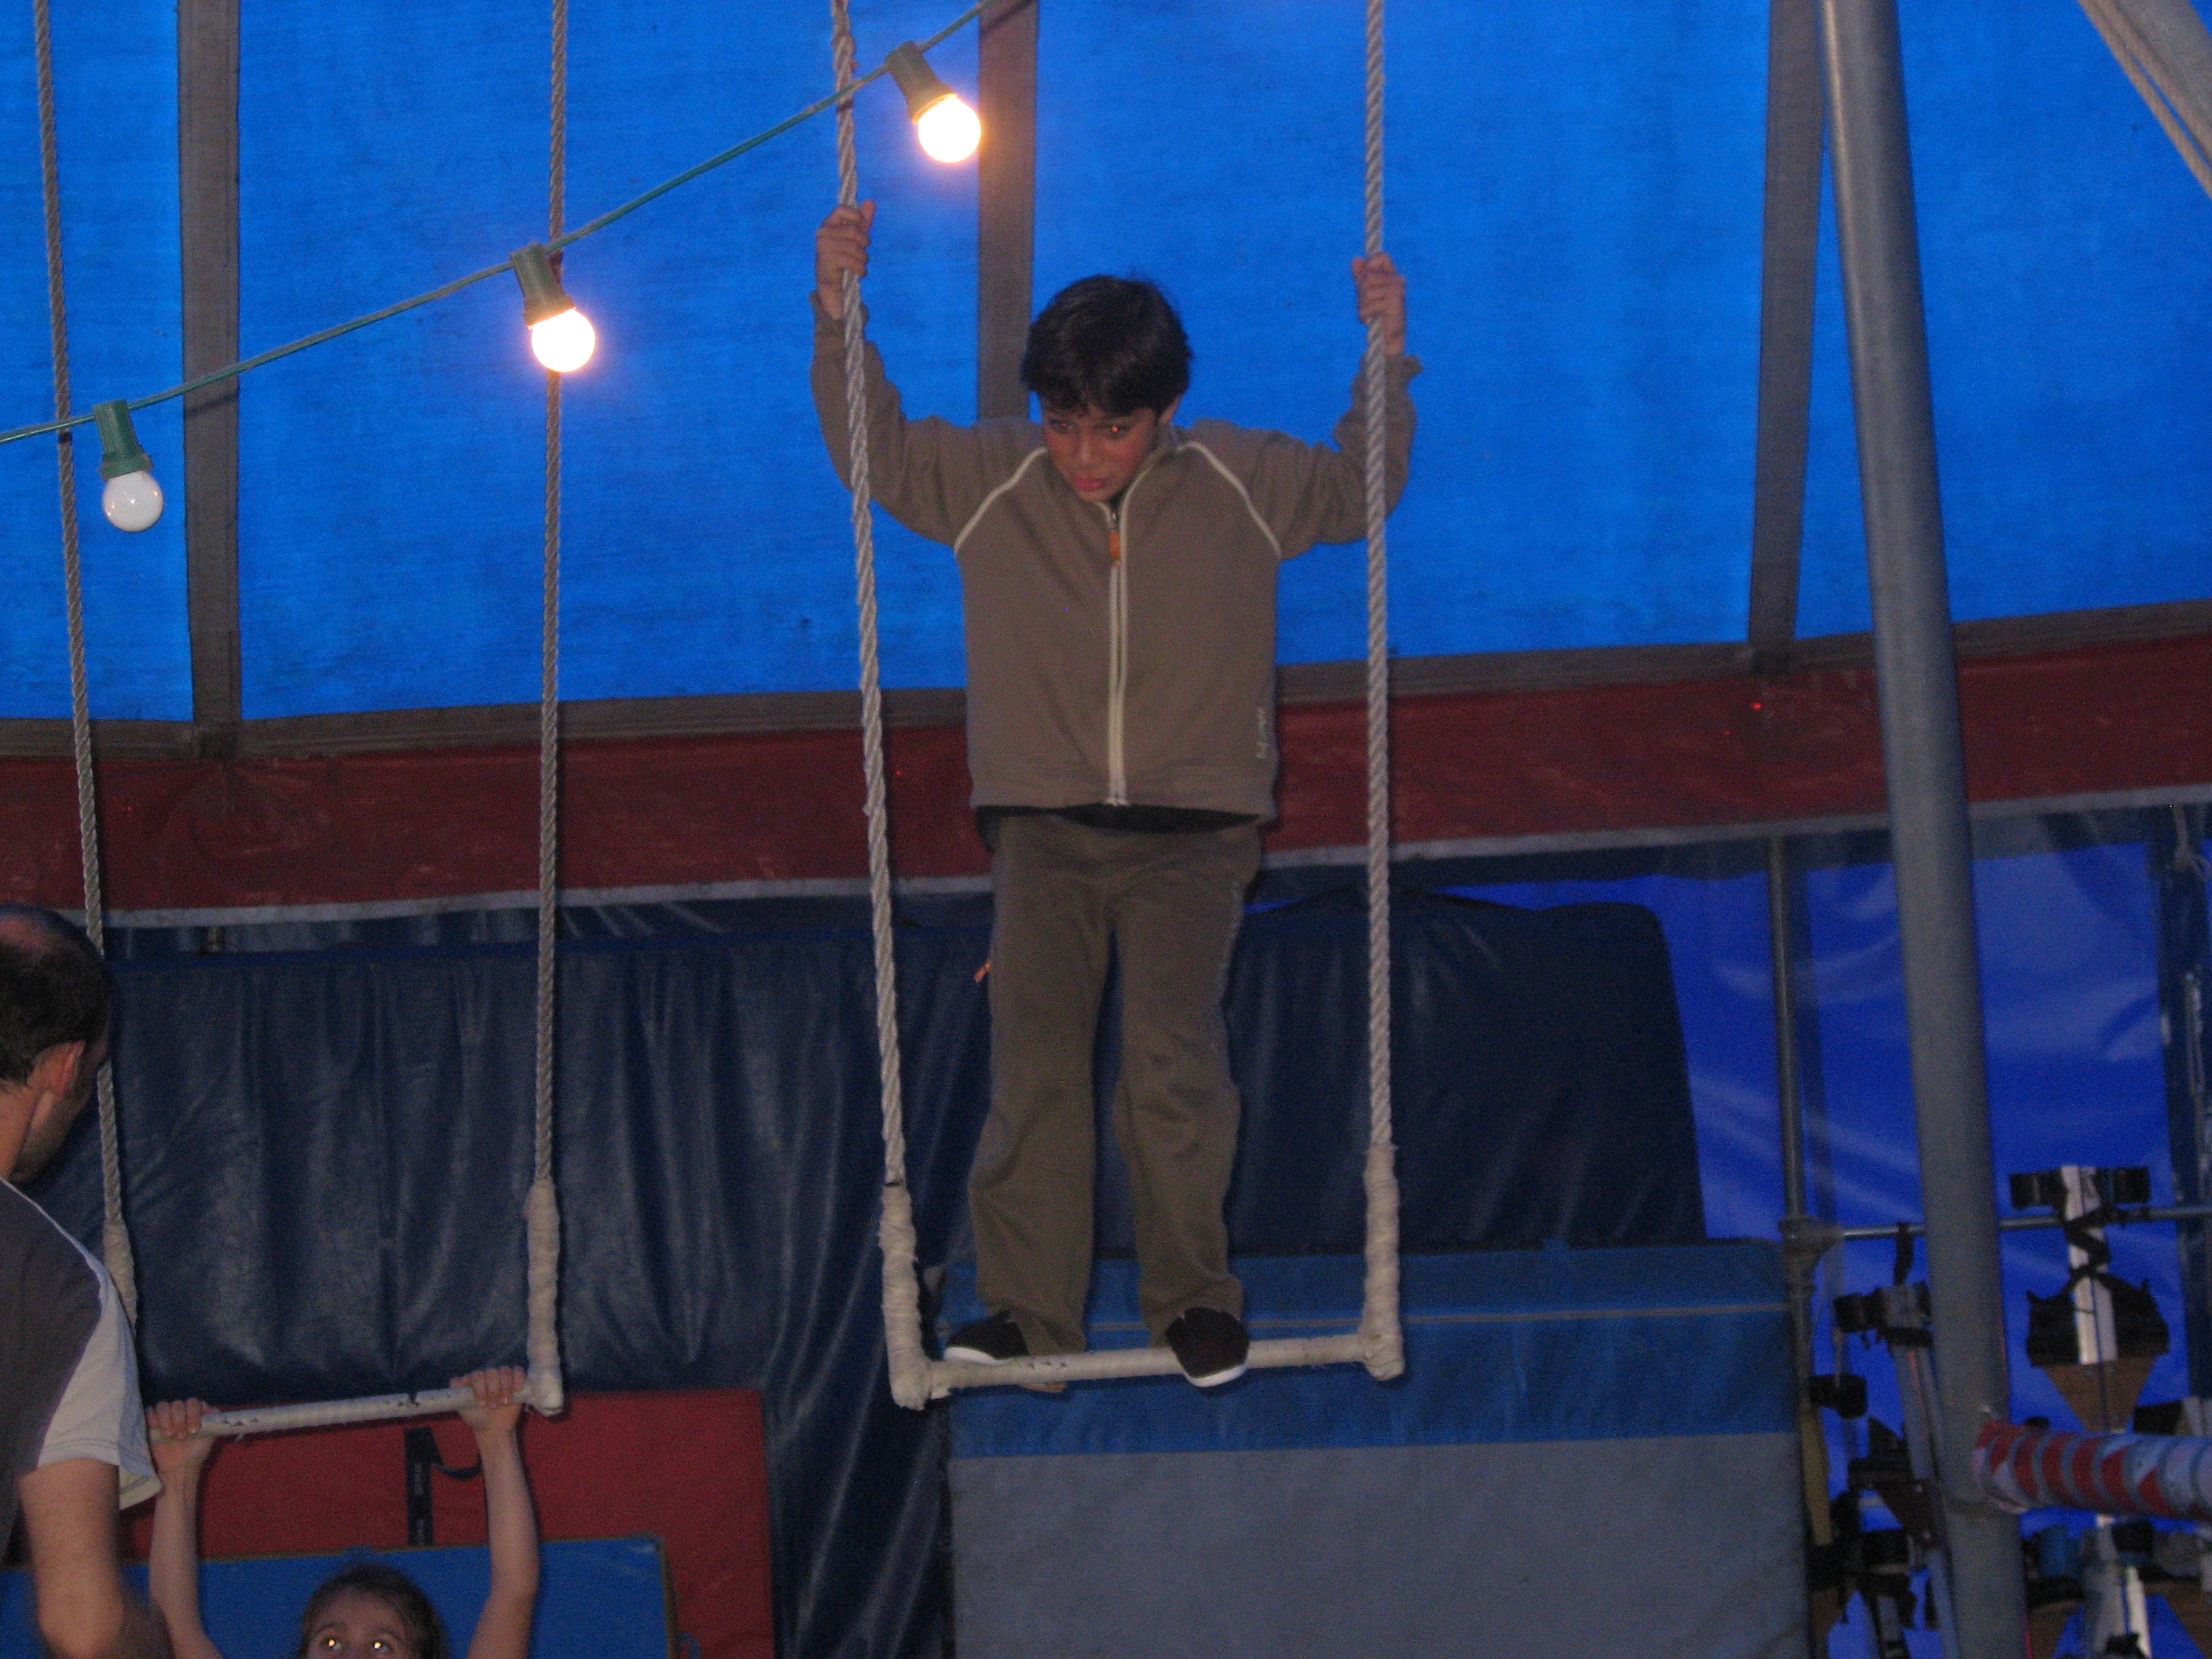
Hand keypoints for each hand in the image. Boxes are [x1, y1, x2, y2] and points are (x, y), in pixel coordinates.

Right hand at [146, 1400, 214, 1478]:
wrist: (181, 1466)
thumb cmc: (197, 1450)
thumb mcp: (210, 1437)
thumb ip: (213, 1422)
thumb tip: (214, 1409)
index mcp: (195, 1411)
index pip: (193, 1402)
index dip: (193, 1415)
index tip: (194, 1431)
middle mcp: (181, 1410)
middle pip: (177, 1404)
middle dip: (179, 1420)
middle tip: (181, 1437)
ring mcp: (166, 1415)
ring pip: (163, 1406)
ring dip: (166, 1419)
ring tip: (169, 1435)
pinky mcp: (152, 1423)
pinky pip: (149, 1412)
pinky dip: (152, 1417)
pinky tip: (155, 1427)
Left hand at [454, 1367, 527, 1440]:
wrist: (493, 1427)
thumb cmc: (477, 1417)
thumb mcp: (462, 1407)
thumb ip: (457, 1394)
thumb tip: (456, 1381)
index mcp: (475, 1379)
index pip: (477, 1375)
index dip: (479, 1387)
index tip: (481, 1403)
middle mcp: (488, 1375)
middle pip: (491, 1372)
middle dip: (493, 1390)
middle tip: (493, 1405)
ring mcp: (502, 1376)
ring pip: (505, 1371)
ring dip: (505, 1387)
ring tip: (504, 1402)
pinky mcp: (517, 1379)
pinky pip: (519, 1371)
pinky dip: (518, 1379)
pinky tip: (516, 1390)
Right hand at [816, 202, 875, 318]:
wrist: (833, 286)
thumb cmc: (844, 259)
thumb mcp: (856, 239)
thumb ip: (863, 222)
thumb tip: (871, 202)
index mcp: (828, 224)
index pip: (842, 209)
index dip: (857, 218)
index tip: (862, 229)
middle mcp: (823, 233)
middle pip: (854, 231)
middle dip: (864, 244)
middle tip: (862, 254)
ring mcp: (823, 246)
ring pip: (855, 248)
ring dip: (863, 259)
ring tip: (860, 265)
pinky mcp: (826, 261)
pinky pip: (852, 260)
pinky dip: (860, 269)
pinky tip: (859, 273)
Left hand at [1352, 250, 1406, 356]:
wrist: (1389, 338)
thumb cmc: (1377, 315)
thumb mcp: (1365, 293)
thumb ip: (1361, 276)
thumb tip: (1356, 259)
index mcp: (1392, 275)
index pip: (1381, 257)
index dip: (1369, 265)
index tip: (1364, 279)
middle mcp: (1398, 280)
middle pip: (1368, 277)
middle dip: (1360, 292)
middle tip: (1366, 304)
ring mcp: (1398, 291)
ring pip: (1367, 291)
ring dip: (1362, 305)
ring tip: (1369, 313)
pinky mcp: (1395, 303)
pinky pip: (1369, 305)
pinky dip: (1365, 314)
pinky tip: (1370, 319)